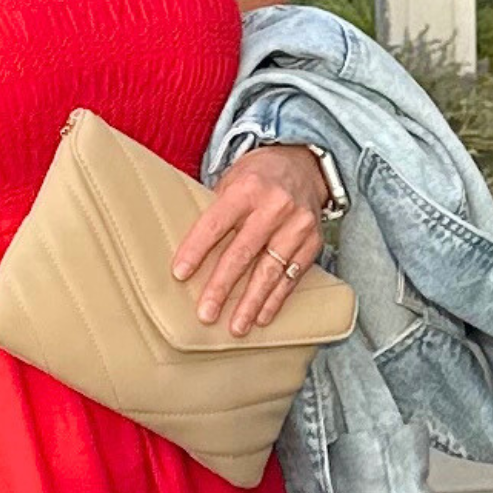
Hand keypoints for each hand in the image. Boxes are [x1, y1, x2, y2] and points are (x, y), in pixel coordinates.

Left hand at [171, 144, 330, 336]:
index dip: (196, 250)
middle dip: (222, 287)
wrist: (303, 164)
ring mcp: (297, 225)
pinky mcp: (313, 242)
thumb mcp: (232, 180)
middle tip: (206, 314)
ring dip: (251, 303)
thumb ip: (214, 212)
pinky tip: (262, 316)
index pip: (215, 224)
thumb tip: (188, 254)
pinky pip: (292, 276)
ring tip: (236, 327)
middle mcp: (274, 206)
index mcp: (247, 189)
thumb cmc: (257, 177)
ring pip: (270, 271)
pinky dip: (276, 299)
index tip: (179, 274)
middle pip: (243, 253)